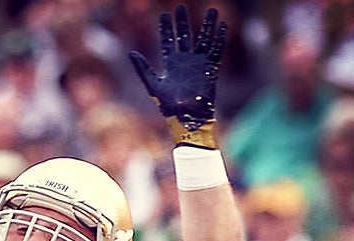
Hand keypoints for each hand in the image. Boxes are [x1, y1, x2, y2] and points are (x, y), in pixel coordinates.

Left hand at [129, 4, 226, 147]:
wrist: (187, 118)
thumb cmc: (169, 106)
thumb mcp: (153, 85)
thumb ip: (143, 68)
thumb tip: (131, 52)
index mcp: (171, 64)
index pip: (168, 41)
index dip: (166, 28)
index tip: (164, 14)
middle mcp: (185, 61)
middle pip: (185, 36)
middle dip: (183, 22)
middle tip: (181, 7)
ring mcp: (199, 64)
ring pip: (204, 39)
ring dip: (207, 25)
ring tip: (212, 10)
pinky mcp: (211, 69)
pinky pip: (216, 50)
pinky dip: (220, 38)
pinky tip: (222, 26)